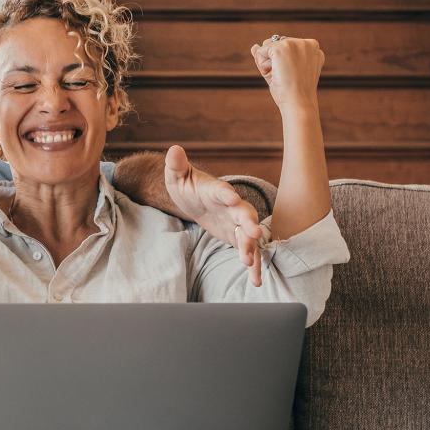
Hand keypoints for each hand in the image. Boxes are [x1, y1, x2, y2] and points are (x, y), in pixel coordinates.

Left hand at [164, 145, 264, 285]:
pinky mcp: (238, 237)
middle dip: (250, 222)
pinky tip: (256, 280)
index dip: (227, 194)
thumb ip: (176, 164)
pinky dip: (254, 265)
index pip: (223, 190)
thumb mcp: (178, 176)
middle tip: (254, 232)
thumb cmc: (188, 186)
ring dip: (250, 247)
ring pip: (249, 235)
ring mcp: (237, 223)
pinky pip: (248, 251)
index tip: (232, 198)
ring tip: (248, 262)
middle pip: (244, 213)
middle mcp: (232, 206)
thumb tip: (173, 149)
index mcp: (216, 190)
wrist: (198, 199)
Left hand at [250, 37, 323, 112]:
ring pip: (267, 46)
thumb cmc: (292, 91)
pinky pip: (260, 51)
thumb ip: (270, 57)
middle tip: (286, 76)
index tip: (294, 75)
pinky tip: (275, 73)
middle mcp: (306, 43)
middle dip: (274, 61)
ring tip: (281, 75)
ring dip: (268, 63)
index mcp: (312, 48)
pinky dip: (262, 65)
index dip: (282, 62)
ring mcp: (295, 43)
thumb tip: (254, 47)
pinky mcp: (282, 47)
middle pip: (276, 43)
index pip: (286, 46)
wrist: (298, 103)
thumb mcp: (283, 71)